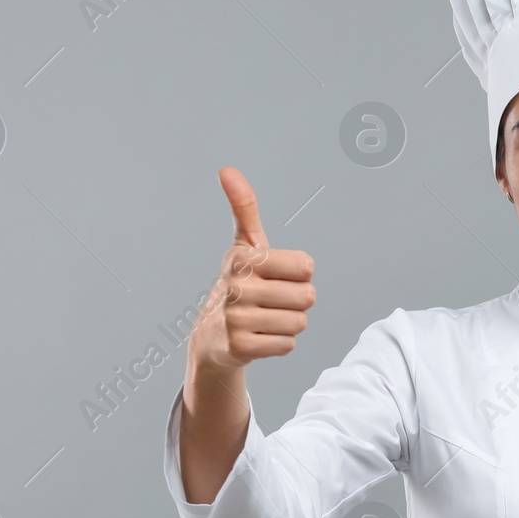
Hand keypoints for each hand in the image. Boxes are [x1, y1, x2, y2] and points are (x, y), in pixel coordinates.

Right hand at [189, 167, 315, 370]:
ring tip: (266, 318)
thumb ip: (244, 207)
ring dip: (289, 323)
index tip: (276, 275)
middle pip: (307, 297)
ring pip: (299, 322)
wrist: (211, 334)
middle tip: (272, 300)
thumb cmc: (239, 282)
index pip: (307, 267)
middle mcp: (237, 286)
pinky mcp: (240, 348)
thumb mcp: (244, 244)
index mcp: (243, 258)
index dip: (299, 274)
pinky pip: (287, 345)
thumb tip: (227, 170)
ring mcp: (236, 319)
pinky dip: (279, 343)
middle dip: (297, 301)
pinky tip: (260, 337)